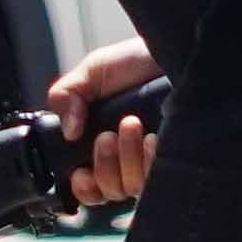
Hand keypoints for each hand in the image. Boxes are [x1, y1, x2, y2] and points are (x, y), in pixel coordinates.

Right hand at [46, 34, 160, 209]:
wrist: (175, 50)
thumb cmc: (136, 63)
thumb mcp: (92, 73)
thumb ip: (66, 96)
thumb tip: (68, 132)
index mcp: (103, 145)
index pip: (90, 188)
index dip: (83, 187)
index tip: (81, 171)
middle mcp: (129, 159)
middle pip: (109, 191)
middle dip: (103, 166)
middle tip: (106, 135)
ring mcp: (153, 162)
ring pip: (132, 186)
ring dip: (126, 158)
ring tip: (131, 124)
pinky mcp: (176, 159)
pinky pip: (158, 179)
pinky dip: (149, 161)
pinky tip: (153, 138)